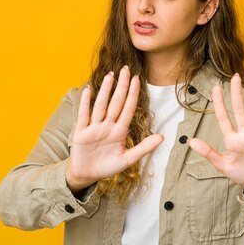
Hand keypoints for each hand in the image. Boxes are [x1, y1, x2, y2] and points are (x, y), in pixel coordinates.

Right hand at [66, 66, 163, 192]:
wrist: (87, 175)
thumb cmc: (107, 167)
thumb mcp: (127, 160)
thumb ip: (143, 148)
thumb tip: (162, 137)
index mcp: (119, 131)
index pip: (128, 109)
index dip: (133, 94)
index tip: (137, 79)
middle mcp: (107, 126)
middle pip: (116, 102)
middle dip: (121, 86)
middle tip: (126, 69)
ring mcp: (94, 128)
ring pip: (101, 105)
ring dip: (105, 91)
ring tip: (110, 75)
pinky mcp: (81, 132)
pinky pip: (84, 115)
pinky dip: (85, 102)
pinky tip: (89, 89)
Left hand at [188, 73, 243, 195]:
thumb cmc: (241, 174)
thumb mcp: (222, 165)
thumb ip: (208, 153)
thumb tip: (190, 141)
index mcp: (232, 139)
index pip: (224, 117)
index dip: (219, 103)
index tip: (216, 88)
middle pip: (240, 110)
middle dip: (237, 94)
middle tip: (234, 77)